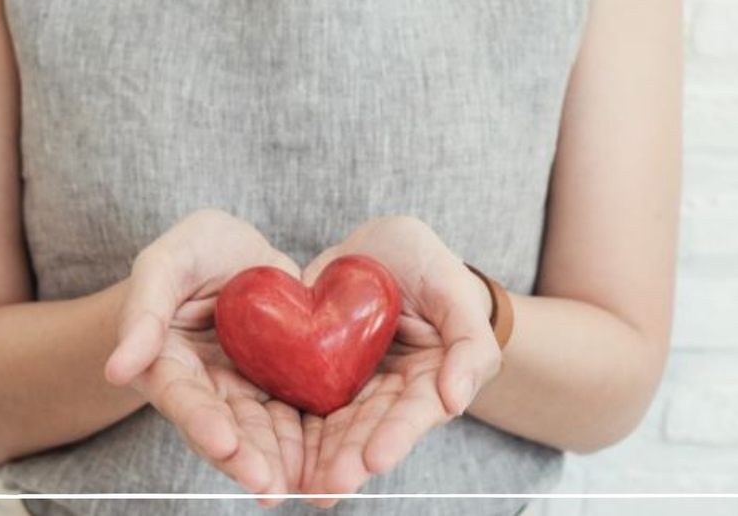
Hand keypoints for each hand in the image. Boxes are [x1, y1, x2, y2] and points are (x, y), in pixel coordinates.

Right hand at [103, 208, 305, 507]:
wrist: (241, 253)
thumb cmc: (194, 251)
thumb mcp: (167, 261)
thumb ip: (144, 307)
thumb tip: (116, 368)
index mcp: (167, 363)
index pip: (181, 397)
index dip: (200, 422)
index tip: (223, 444)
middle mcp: (205, 388)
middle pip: (223, 428)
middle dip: (245, 459)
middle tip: (269, 485)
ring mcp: (244, 391)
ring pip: (261, 432)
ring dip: (279, 462)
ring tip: (302, 487)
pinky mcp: (279, 387)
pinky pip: (295, 416)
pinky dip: (310, 441)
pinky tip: (329, 463)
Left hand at [295, 215, 502, 505]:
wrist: (383, 249)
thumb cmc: (429, 268)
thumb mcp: (454, 291)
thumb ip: (469, 343)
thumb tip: (456, 399)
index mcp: (426, 381)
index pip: (412, 413)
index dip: (395, 436)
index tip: (374, 459)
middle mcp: (386, 394)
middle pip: (366, 431)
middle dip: (346, 461)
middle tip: (326, 488)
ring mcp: (348, 386)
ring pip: (329, 427)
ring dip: (313, 458)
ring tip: (295, 484)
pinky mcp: (314, 373)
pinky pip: (296, 401)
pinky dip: (284, 429)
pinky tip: (269, 453)